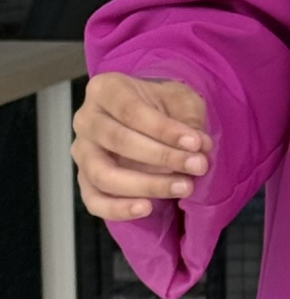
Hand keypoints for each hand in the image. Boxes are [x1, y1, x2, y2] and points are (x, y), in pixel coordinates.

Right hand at [72, 72, 213, 219]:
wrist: (151, 119)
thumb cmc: (163, 106)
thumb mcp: (182, 101)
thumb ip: (189, 121)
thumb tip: (199, 148)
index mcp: (106, 89)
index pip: (131, 110)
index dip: (164, 129)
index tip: (196, 143)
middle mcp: (86, 119)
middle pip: (117, 141)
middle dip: (162, 156)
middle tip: (198, 166)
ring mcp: (82, 151)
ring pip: (103, 174)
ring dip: (146, 185)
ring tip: (183, 187)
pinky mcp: (85, 180)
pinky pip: (94, 200)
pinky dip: (118, 209)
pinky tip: (147, 208)